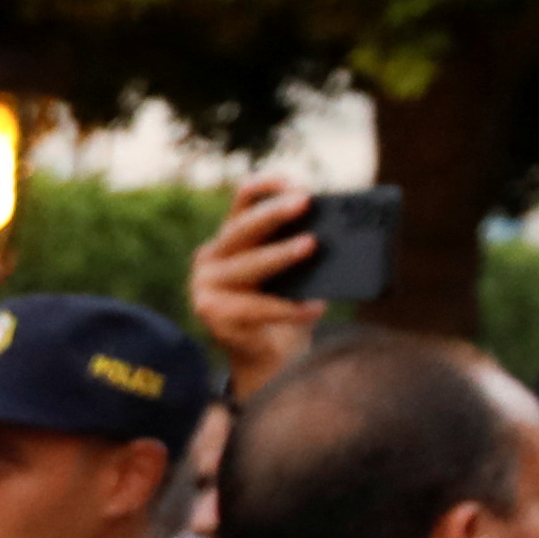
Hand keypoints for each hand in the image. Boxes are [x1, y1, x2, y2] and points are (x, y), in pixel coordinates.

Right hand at [187, 175, 326, 400]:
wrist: (268, 356)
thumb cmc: (284, 306)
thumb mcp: (291, 273)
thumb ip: (297, 251)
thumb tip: (333, 233)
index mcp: (229, 239)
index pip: (242, 202)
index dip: (265, 187)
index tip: (293, 180)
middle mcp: (210, 257)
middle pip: (242, 229)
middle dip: (274, 213)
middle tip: (304, 201)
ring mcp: (205, 286)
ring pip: (248, 266)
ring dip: (280, 254)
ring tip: (311, 245)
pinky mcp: (212, 315)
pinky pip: (257, 308)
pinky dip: (289, 308)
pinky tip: (316, 306)